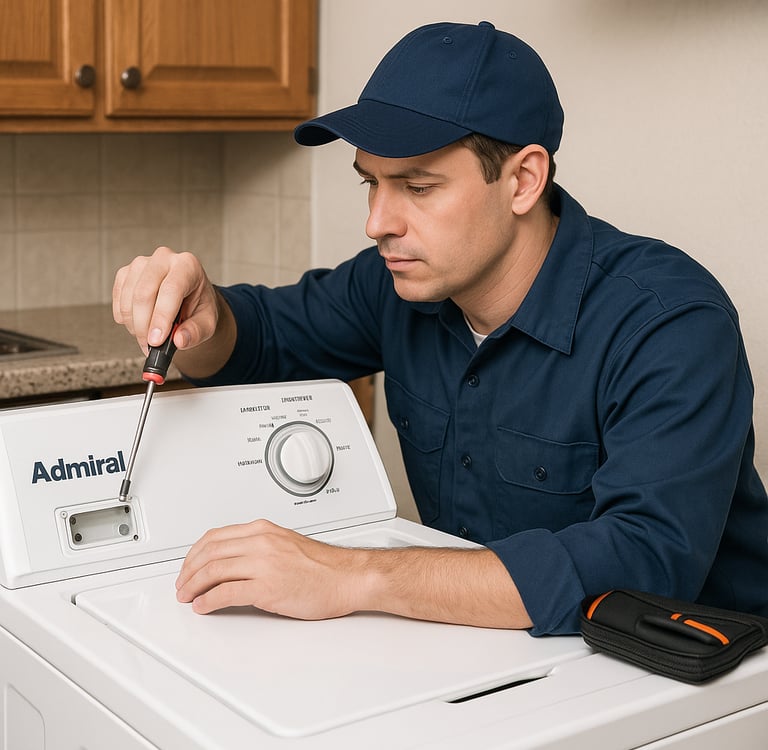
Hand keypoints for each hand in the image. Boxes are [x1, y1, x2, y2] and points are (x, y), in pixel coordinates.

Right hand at [112, 246, 218, 354]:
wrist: (190, 298)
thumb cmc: (199, 307)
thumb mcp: (207, 323)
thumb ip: (196, 332)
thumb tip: (179, 341)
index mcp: (188, 266)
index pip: (170, 290)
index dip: (161, 317)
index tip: (156, 341)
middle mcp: (164, 259)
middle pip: (144, 293)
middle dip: (144, 326)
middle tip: (150, 346)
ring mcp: (141, 263)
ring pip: (128, 298)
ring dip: (134, 325)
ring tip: (149, 336)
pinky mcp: (126, 273)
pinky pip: (118, 299)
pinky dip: (125, 318)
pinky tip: (139, 324)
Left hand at [175, 519, 366, 618]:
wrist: (348, 577)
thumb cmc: (324, 567)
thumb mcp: (286, 544)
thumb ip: (259, 547)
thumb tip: (234, 561)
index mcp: (263, 530)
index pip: (215, 537)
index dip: (194, 554)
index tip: (188, 566)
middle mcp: (261, 542)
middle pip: (209, 553)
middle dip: (188, 571)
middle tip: (182, 585)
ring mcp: (263, 564)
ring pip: (213, 570)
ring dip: (193, 586)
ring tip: (187, 597)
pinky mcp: (267, 588)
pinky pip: (226, 592)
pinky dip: (208, 600)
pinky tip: (203, 606)